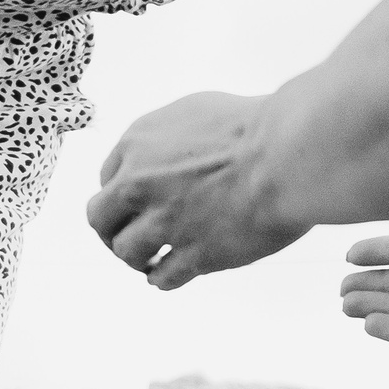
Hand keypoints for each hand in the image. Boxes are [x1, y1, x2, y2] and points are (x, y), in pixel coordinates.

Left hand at [87, 92, 307, 289]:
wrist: (287, 155)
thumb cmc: (253, 126)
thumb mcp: (194, 111)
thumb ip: (164, 139)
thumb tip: (160, 156)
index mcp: (138, 145)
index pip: (107, 179)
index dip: (121, 194)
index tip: (134, 204)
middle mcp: (140, 185)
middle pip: (101, 220)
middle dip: (114, 230)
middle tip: (131, 236)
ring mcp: (165, 223)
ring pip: (127, 252)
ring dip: (138, 257)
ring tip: (152, 259)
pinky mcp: (194, 255)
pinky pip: (163, 277)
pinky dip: (164, 277)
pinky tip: (174, 272)